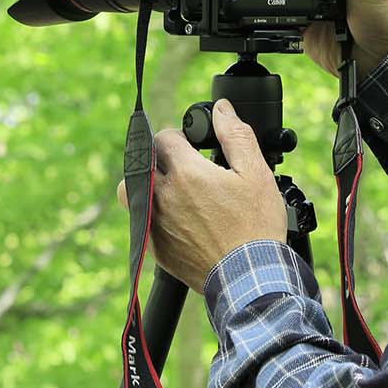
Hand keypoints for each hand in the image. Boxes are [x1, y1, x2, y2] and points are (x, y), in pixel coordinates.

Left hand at [116, 98, 285, 291]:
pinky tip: (175, 217)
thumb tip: (221, 110)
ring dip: (145, 182)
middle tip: (184, 166)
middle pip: (142, 160)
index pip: (164, 137)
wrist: (249, 278)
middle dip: (160, 157)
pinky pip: (139, 220)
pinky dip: (150, 212)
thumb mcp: (255, 173)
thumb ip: (235, 135)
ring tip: (169, 188)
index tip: (193, 146)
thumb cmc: (255, 227)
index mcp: (186, 173)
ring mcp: (155, 223)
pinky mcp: (155, 247)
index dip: (180, 136)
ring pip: (132, 190)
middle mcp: (163, 196)